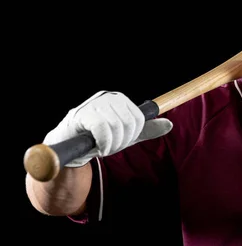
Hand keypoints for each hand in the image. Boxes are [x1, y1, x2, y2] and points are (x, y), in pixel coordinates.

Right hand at [43, 91, 172, 166]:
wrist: (68, 148)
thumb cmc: (98, 140)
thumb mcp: (126, 136)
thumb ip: (147, 130)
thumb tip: (169, 124)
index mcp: (120, 99)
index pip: (139, 118)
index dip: (132, 135)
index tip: (121, 142)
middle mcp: (108, 97)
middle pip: (130, 122)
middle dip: (122, 141)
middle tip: (110, 147)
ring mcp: (94, 104)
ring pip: (117, 126)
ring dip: (112, 145)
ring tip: (103, 148)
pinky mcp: (81, 114)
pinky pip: (103, 129)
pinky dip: (104, 143)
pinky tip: (98, 148)